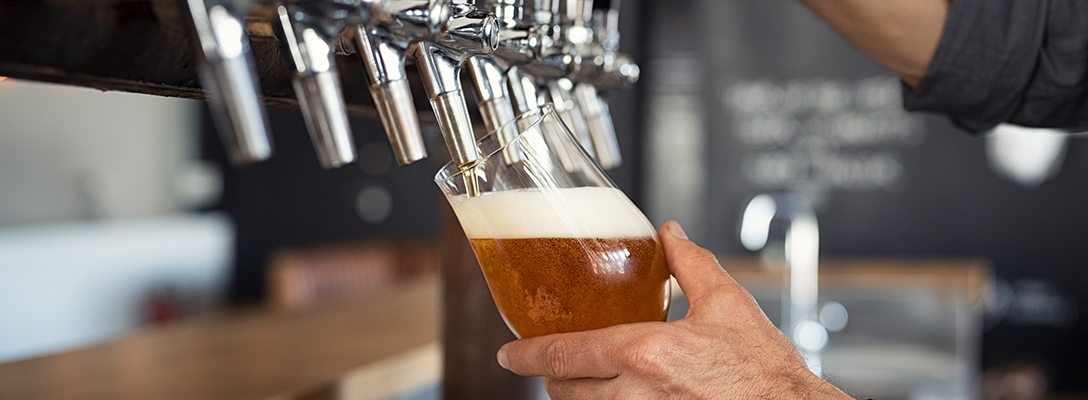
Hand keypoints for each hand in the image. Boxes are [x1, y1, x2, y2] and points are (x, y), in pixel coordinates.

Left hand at [496, 220, 852, 398]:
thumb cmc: (764, 367)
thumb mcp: (726, 303)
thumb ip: (689, 263)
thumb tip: (669, 232)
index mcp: (646, 352)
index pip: (565, 353)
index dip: (527, 354)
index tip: (508, 354)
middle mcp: (637, 394)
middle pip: (565, 390)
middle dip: (551, 377)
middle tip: (550, 364)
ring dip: (575, 397)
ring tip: (581, 381)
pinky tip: (614, 397)